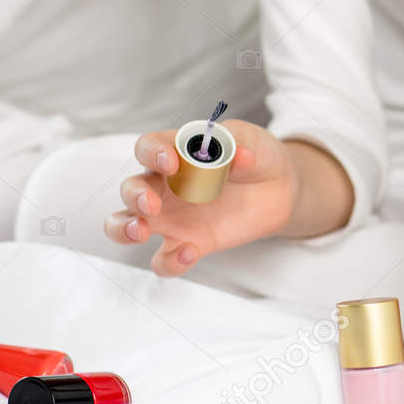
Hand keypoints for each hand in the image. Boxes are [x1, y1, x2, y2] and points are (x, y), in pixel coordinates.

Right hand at [105, 119, 299, 275]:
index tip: (170, 162)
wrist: (278, 188)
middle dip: (135, 196)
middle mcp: (165, 186)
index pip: (149, 147)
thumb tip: (240, 155)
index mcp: (175, 153)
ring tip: (141, 232)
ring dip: (125, 228)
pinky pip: (164, 259)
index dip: (153, 153)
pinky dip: (170, 261)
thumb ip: (240, 147)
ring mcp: (172, 218)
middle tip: (152, 205)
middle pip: (131, 188)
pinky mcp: (188, 244)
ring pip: (127, 225)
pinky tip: (189, 253)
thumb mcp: (252, 143)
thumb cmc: (255, 157)